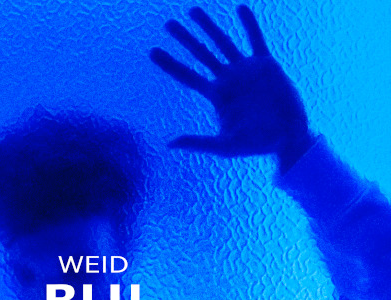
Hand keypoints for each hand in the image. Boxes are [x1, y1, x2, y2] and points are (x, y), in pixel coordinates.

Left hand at [150, 5, 314, 170]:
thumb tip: (169, 144)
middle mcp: (228, 80)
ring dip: (208, 27)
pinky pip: (255, 39)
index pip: (187, 76)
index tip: (152, 51)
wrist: (287, 137)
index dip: (170, 64)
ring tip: (193, 11)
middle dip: (185, 39)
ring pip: (222, 43)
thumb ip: (197, 142)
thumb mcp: (224, 146)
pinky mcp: (266, 65)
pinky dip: (249, 24)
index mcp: (216, 96)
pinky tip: (240, 8)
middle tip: (168, 24)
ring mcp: (246, 70)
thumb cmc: (255, 145)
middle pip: (200, 55)